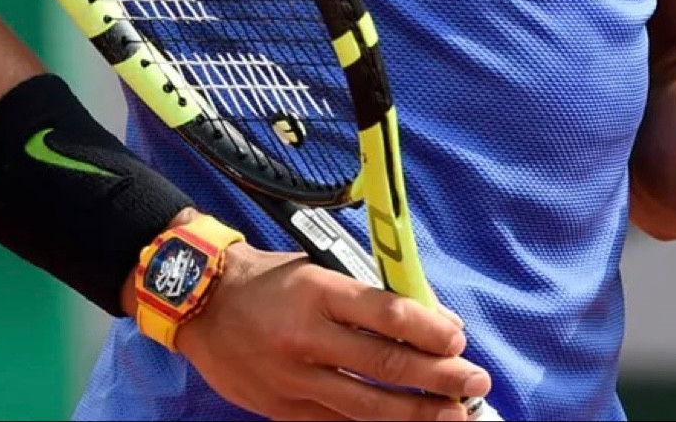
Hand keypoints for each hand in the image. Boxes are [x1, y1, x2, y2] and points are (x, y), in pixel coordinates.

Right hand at [175, 241, 491, 421]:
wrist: (200, 301)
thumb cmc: (269, 278)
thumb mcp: (318, 268)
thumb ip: (367, 294)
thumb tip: (429, 317)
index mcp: (318, 291)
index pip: (387, 314)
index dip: (430, 331)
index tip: (459, 339)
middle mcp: (307, 337)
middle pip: (386, 365)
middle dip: (439, 377)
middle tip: (476, 382)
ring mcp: (294, 379)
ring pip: (367, 406)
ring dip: (418, 413)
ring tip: (455, 416)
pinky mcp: (282, 410)